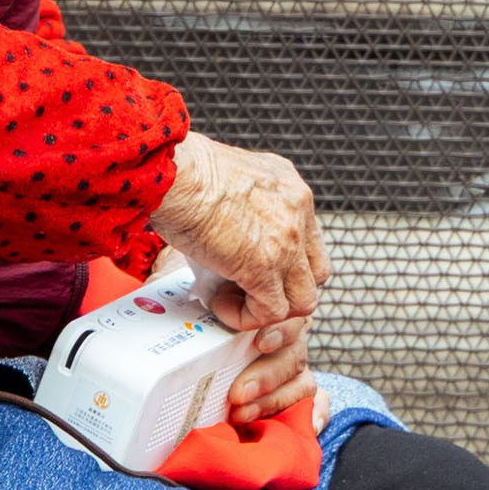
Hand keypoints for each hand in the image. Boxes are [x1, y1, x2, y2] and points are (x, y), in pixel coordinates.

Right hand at [149, 130, 327, 422]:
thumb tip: (230, 228)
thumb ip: (244, 204)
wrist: (174, 174)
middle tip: (243, 289)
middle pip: (314, 274)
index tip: (253, 269)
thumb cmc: (183, 173)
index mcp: (291, 189)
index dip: (286, 266)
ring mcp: (287, 241)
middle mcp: (298, 211)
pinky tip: (218, 305)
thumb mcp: (230, 180)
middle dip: (283, 291)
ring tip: (227, 298)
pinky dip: (246, 317)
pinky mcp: (264, 267)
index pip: (310, 243)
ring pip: (301, 300)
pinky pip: (271, 312)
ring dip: (266, 308)